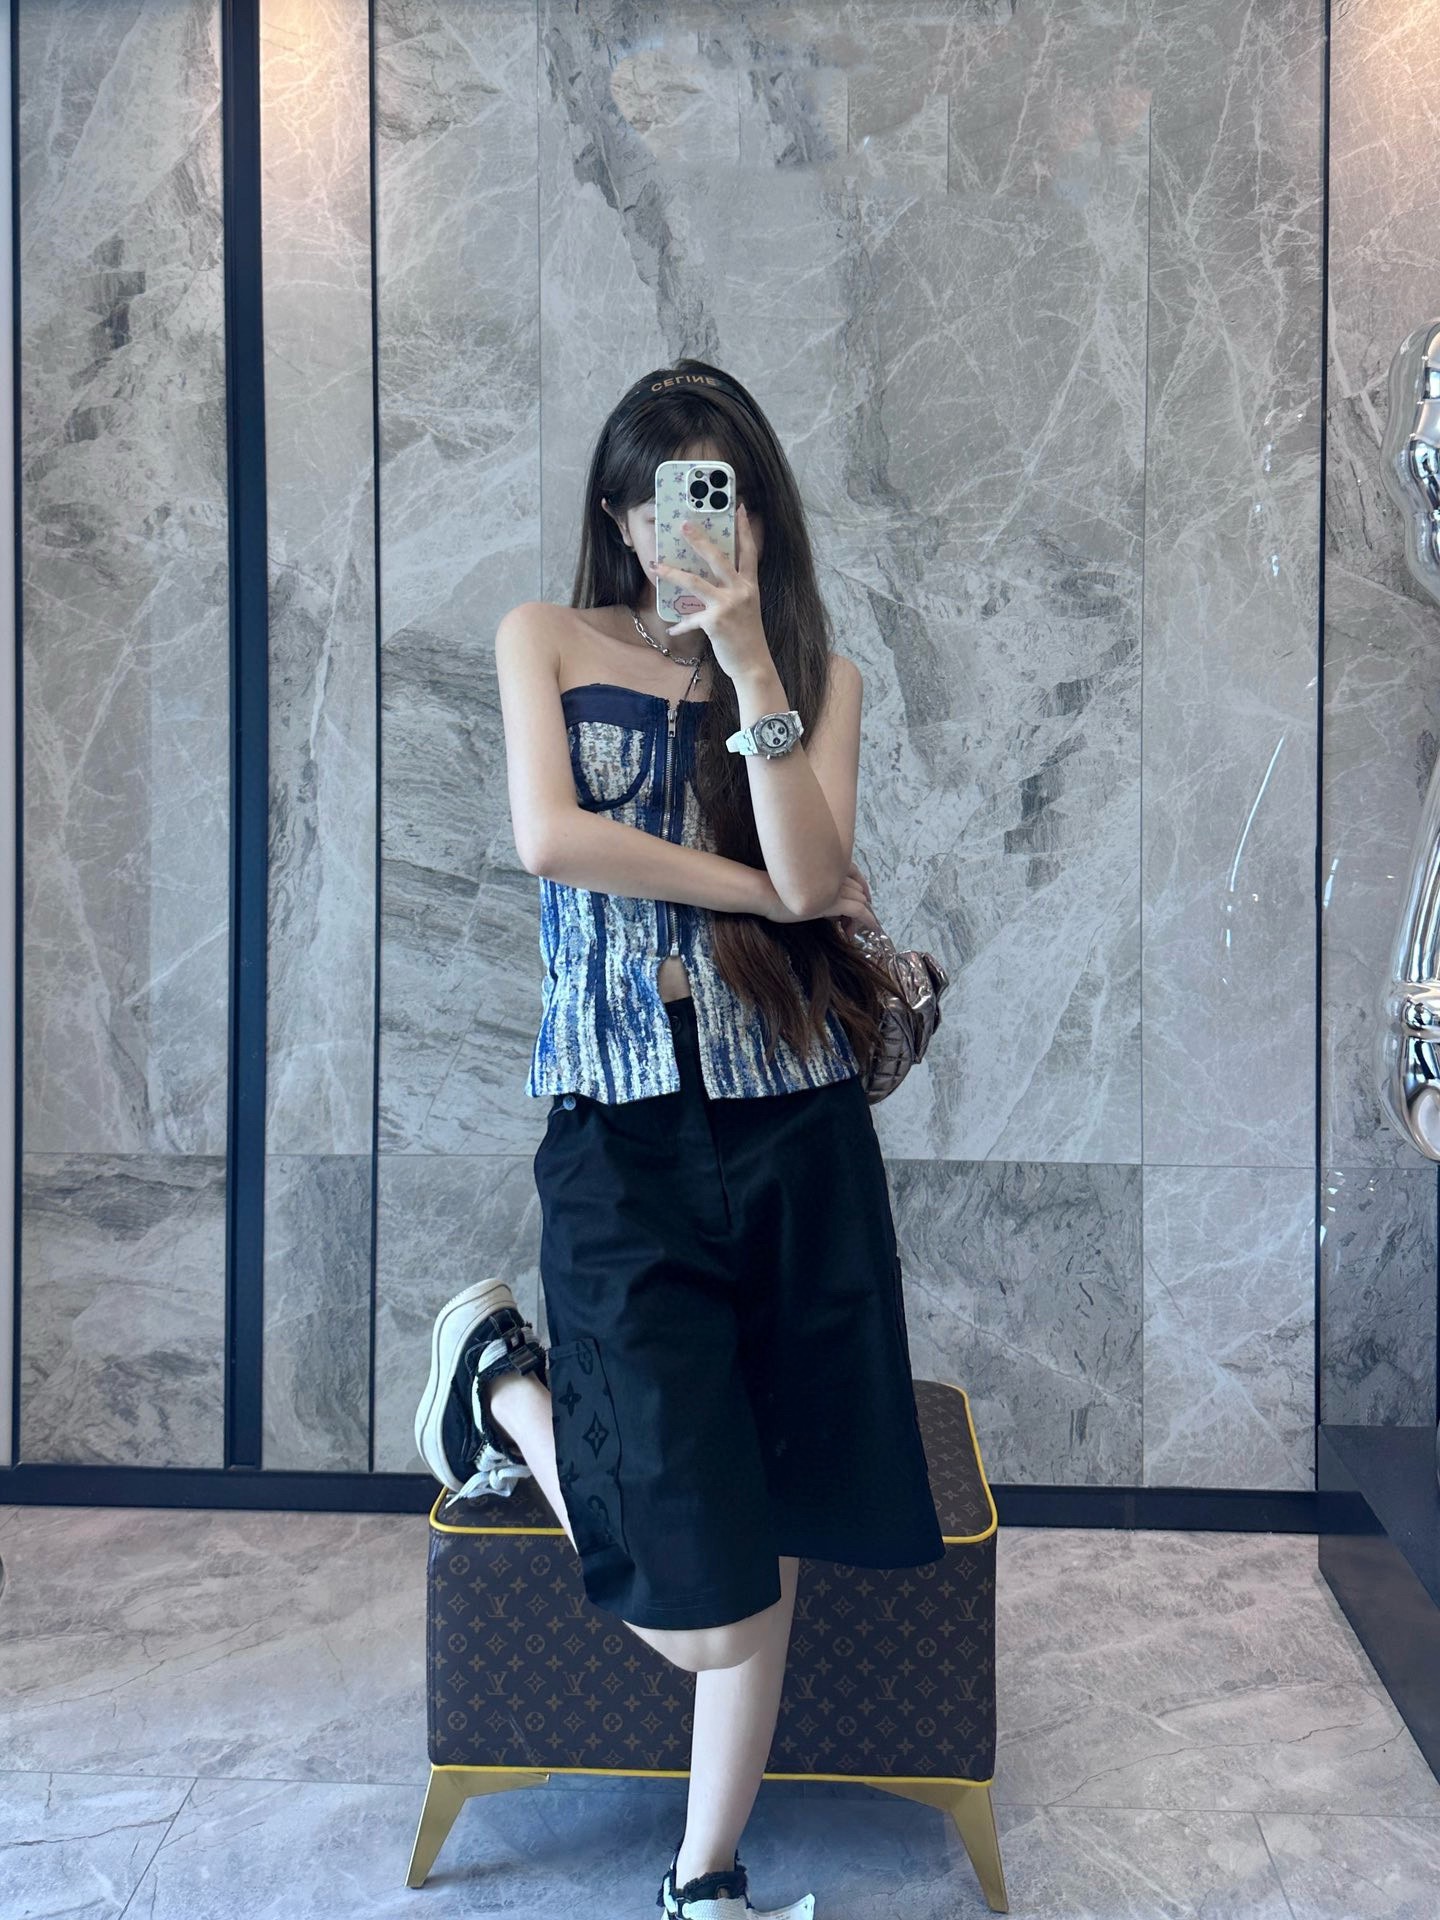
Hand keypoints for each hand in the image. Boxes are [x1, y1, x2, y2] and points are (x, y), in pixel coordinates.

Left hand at [654, 504, 768, 681]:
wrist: (753, 664)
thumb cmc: (748, 637)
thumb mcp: (746, 608)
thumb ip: (732, 592)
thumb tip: (710, 581)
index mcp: (749, 585)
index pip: (749, 551)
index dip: (744, 529)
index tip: (739, 508)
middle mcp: (740, 591)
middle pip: (717, 558)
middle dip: (699, 540)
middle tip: (684, 525)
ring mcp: (727, 605)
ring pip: (694, 582)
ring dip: (672, 573)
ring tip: (655, 565)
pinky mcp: (714, 622)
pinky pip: (690, 619)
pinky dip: (681, 626)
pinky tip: (672, 630)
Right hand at [757, 859, 881, 933]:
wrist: (764, 893)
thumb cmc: (776, 893)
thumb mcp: (802, 890)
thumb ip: (818, 892)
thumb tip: (830, 909)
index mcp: (826, 868)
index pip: (853, 878)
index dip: (859, 893)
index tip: (858, 907)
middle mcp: (833, 875)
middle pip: (859, 891)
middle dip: (860, 908)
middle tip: (848, 926)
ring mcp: (834, 888)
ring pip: (861, 901)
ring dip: (861, 917)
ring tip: (850, 932)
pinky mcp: (833, 902)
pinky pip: (859, 911)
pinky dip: (868, 920)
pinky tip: (872, 927)